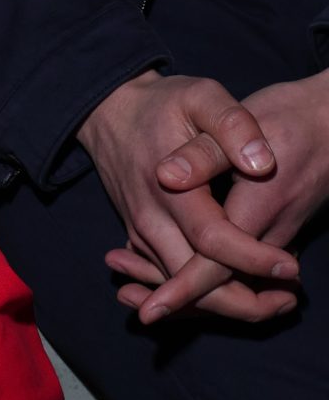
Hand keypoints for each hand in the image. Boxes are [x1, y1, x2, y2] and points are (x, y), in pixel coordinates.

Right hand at [79, 70, 297, 324]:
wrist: (108, 111)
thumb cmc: (162, 103)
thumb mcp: (201, 96)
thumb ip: (232, 126)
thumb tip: (261, 164)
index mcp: (171, 188)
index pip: (212, 239)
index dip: (252, 259)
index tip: (291, 268)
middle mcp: (151, 219)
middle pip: (192, 280)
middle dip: (241, 302)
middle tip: (289, 301)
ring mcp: (141, 232)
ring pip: (180, 285)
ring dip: (224, 303)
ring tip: (275, 301)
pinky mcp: (139, 236)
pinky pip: (168, 277)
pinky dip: (200, 296)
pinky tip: (240, 294)